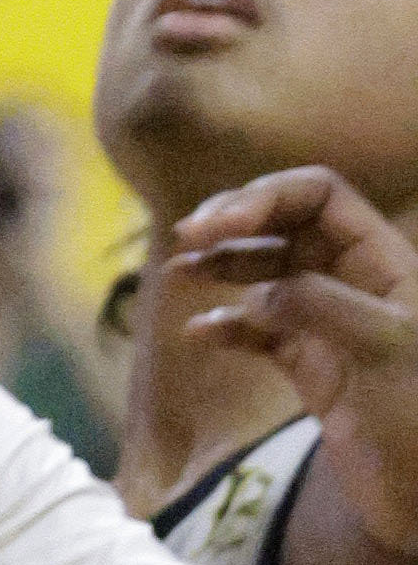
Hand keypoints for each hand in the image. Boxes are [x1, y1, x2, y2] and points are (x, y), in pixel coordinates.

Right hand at [172, 168, 417, 552]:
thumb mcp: (386, 350)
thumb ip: (320, 305)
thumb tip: (257, 291)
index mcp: (385, 263)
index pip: (320, 196)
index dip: (268, 196)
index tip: (221, 225)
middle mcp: (355, 283)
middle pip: (285, 224)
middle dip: (234, 223)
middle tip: (187, 240)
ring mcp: (330, 325)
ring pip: (266, 273)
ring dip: (222, 267)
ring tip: (179, 273)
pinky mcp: (311, 368)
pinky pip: (259, 330)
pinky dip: (227, 326)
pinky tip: (200, 334)